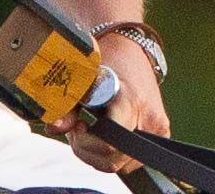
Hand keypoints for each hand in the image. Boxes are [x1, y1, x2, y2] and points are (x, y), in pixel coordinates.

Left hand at [45, 35, 170, 172]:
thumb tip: (52, 129)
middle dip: (87, 151)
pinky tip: (104, 132)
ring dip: (99, 154)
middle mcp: (149, 119)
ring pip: (122, 165)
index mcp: (129, 101)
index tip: (77, 125)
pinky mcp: (162, 134)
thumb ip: (66, 105)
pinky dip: (114, 153)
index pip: (109, 143)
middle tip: (76, 129)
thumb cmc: (104, 59)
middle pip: (113, 160)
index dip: (86, 142)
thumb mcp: (82, 77)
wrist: (130, 48)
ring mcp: (159, 129)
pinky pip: (131, 159)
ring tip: (89, 128)